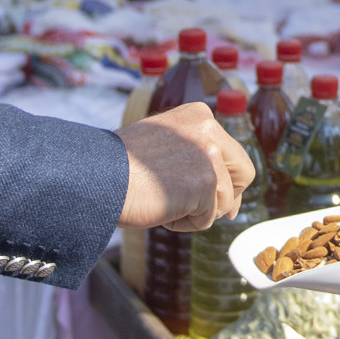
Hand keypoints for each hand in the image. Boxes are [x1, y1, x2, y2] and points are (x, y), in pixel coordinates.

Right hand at [120, 103, 255, 232]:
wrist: (95, 174)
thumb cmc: (120, 166)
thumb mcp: (164, 144)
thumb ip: (193, 154)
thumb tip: (226, 193)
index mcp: (199, 115)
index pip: (233, 152)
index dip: (228, 180)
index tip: (216, 196)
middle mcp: (209, 129)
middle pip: (244, 174)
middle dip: (229, 197)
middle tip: (211, 212)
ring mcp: (210, 155)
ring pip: (223, 201)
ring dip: (196, 212)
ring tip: (162, 202)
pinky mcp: (205, 183)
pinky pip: (206, 219)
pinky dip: (184, 223)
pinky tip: (161, 209)